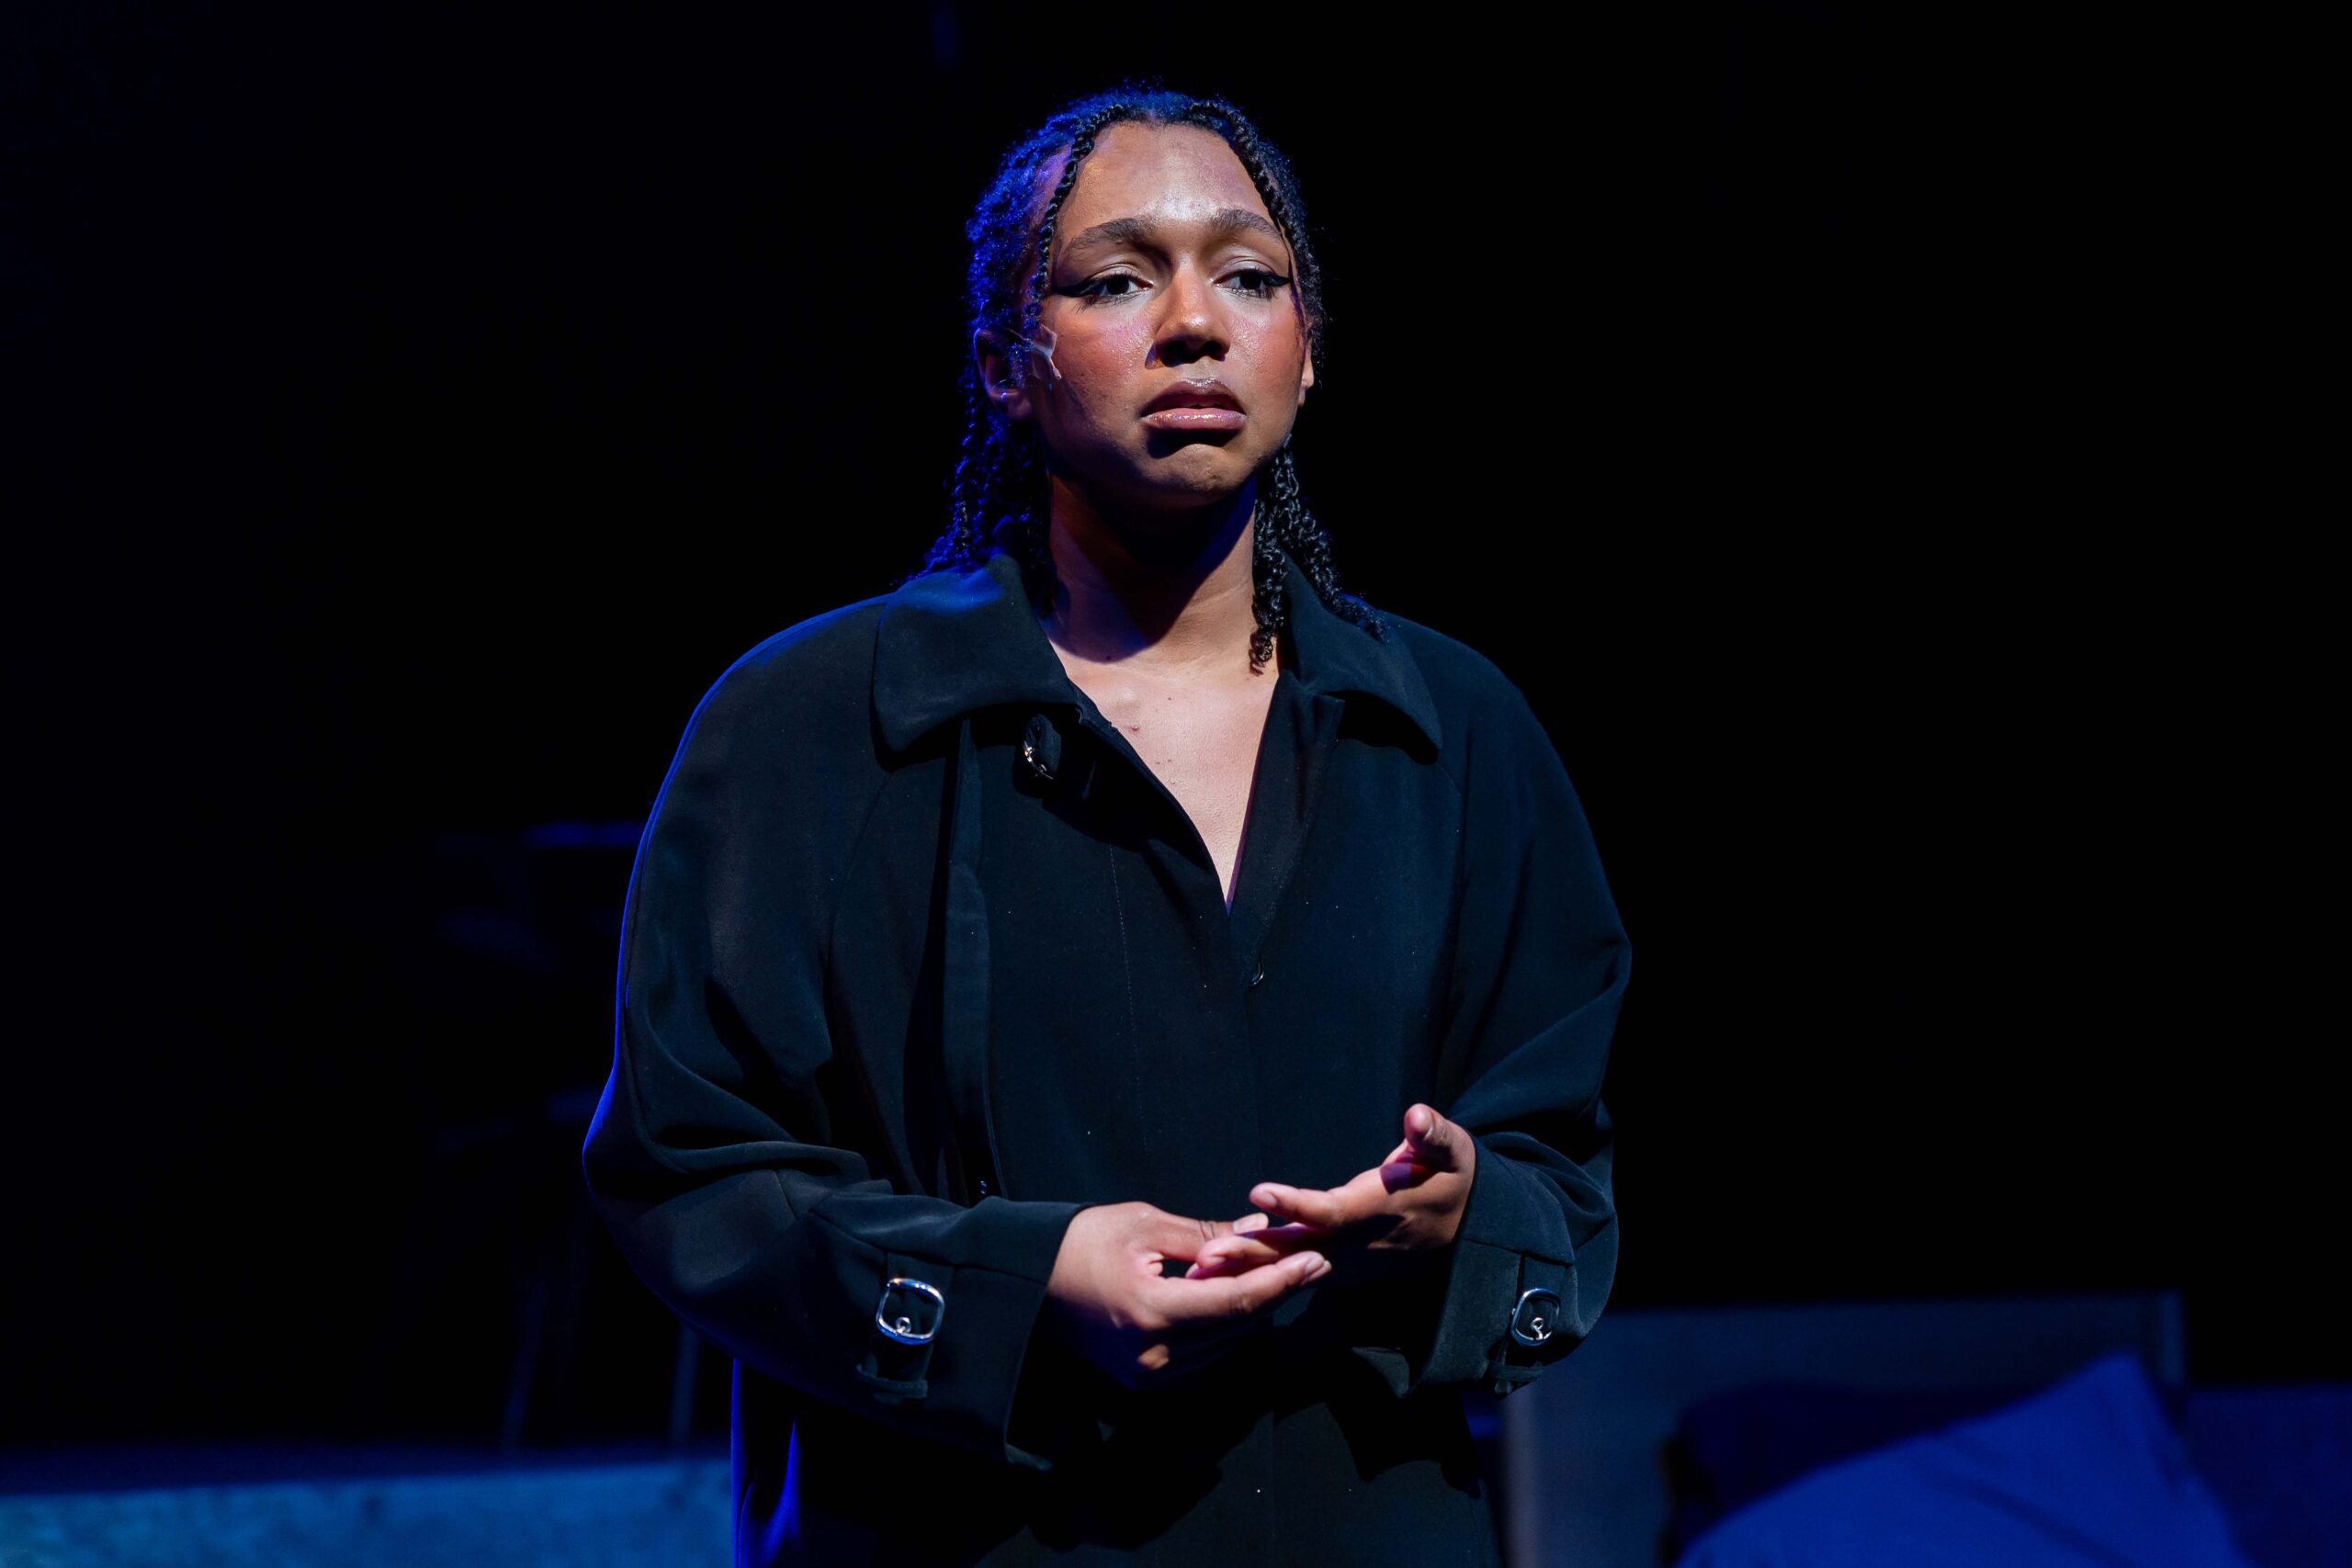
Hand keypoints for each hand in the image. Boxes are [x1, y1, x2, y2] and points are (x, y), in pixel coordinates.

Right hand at [1041, 1200, 1331, 1388]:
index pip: (1236, 1304)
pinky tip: (1240, 1299)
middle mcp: (1153, 1356)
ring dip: (1253, 1312)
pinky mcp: (1141, 1379)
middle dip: (1276, 1293)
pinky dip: (1223, 1328)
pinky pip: (1200, 1355)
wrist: (1025, 1282)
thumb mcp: (1145, 1226)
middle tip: (1312, 1261)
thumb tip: (1262, 1230)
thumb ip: (1208, 1236)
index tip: (1318, 1258)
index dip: (1282, 1282)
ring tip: (1286, 1275)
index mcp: (1152, 1313)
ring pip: (1223, 1346)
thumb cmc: (1080, 1241)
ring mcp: (1146, 1375)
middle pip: (1236, 1329)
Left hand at [1183, 1104, 1475, 1278]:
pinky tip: (1220, 1278)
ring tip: (1198, 1271)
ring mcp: (1347, 1261)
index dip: (1297, 1204)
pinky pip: (1293, 1274)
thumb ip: (1435, 1137)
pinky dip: (1258, 1278)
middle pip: (1298, 1250)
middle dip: (1253, 1255)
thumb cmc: (1454, 1180)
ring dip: (1246, 1272)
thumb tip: (1418, 1117)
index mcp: (1378, 1210)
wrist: (1468, 1230)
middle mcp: (1357, 1243)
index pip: (1332, 1212)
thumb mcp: (1455, 1153)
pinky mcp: (1338, 1267)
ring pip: (1291, 1268)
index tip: (1259, 1191)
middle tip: (1206, 1258)